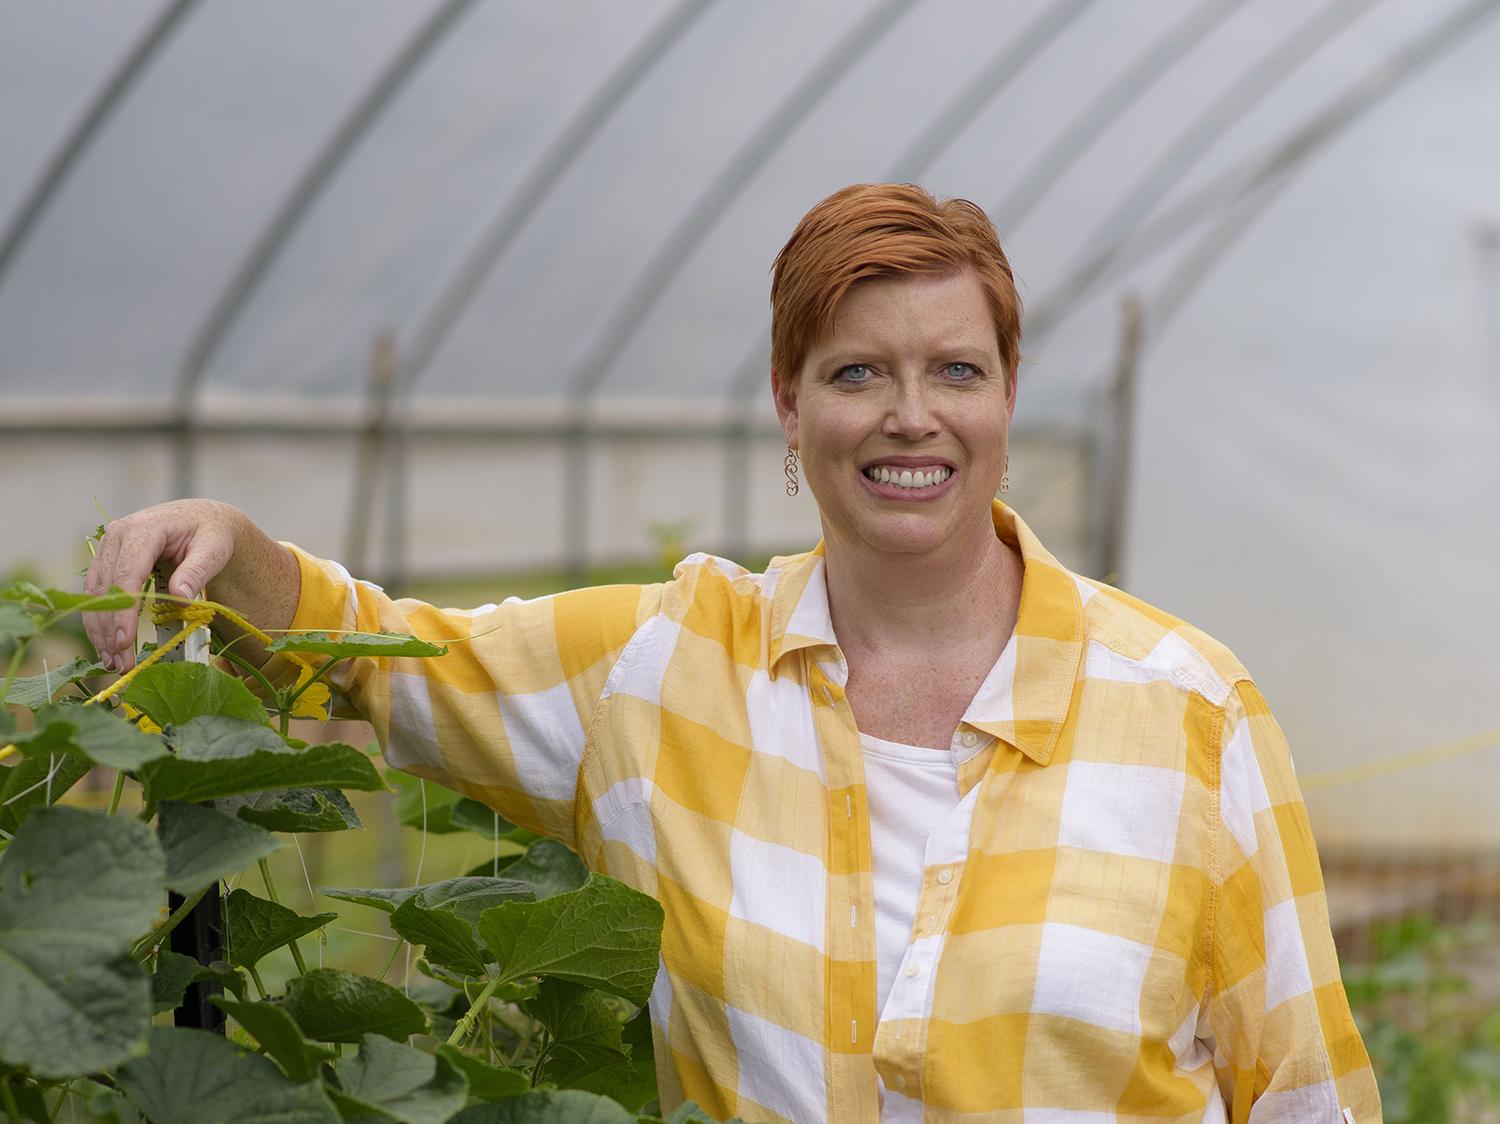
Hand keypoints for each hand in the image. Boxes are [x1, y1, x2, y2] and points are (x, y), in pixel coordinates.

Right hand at [83, 499, 242, 672]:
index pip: (127, 575)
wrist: (203, 518)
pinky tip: (109, 645)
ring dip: (100, 630)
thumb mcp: (214, 549)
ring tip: (113, 662)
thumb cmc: (212, 532)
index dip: (123, 612)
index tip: (124, 642)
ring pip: (95, 594)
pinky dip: (101, 621)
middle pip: (106, 589)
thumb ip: (197, 571)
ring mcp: (109, 547)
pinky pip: (98, 594)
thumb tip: (181, 597)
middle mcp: (118, 535)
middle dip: (110, 630)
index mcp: (144, 529)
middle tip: (120, 664)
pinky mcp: (107, 560)